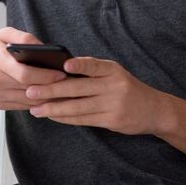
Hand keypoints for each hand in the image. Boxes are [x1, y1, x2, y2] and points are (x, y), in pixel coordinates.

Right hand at [0, 27, 67, 110]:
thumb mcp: (3, 34)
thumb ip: (24, 38)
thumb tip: (45, 47)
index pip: (26, 74)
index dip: (46, 76)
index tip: (62, 74)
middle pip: (30, 90)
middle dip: (52, 88)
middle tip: (69, 84)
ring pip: (28, 102)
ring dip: (47, 98)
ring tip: (63, 92)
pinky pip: (22, 107)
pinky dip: (36, 103)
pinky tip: (47, 97)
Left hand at [25, 57, 171, 134]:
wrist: (154, 110)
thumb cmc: (125, 88)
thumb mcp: (114, 75)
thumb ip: (92, 73)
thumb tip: (56, 73)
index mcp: (112, 70)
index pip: (94, 64)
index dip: (80, 64)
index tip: (63, 64)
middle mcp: (114, 86)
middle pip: (78, 88)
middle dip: (51, 90)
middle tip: (31, 91)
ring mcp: (114, 104)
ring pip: (78, 107)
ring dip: (54, 108)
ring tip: (36, 109)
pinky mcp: (112, 120)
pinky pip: (83, 119)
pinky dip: (65, 118)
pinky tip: (51, 116)